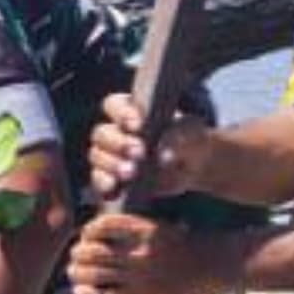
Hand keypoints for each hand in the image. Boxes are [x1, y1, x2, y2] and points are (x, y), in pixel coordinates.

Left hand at [69, 211, 238, 293]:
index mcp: (146, 229)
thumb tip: (100, 230)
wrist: (212, 266)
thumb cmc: (184, 243)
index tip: (84, 234)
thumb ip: (134, 228)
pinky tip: (79, 292)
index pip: (104, 226)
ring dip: (78, 273)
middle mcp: (141, 253)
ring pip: (96, 274)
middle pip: (95, 251)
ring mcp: (141, 277)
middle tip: (74, 254)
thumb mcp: (161, 226)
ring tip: (72, 272)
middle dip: (78, 253)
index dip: (89, 230)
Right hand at [86, 90, 205, 202]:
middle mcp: (116, 131)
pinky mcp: (113, 179)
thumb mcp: (191, 131)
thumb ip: (179, 134)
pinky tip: (113, 188)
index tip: (137, 125)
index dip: (121, 114)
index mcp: (130, 110)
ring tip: (131, 173)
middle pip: (102, 134)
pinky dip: (103, 183)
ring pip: (98, 156)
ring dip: (112, 164)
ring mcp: (112, 156)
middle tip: (139, 153)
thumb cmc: (190, 138)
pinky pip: (99, 180)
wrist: (195, 166)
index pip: (113, 105)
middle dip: (118, 143)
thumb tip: (162, 152)